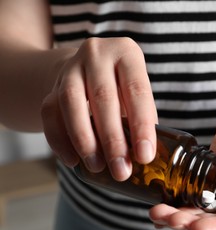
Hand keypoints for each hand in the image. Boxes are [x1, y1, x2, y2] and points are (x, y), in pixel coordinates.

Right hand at [41, 37, 157, 180]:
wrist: (86, 69)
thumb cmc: (121, 86)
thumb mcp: (136, 92)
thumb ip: (142, 117)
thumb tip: (146, 155)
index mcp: (126, 53)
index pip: (136, 91)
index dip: (141, 125)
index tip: (144, 156)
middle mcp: (96, 54)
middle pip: (103, 98)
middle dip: (113, 140)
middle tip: (121, 171)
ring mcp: (70, 68)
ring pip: (72, 104)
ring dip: (85, 141)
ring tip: (97, 167)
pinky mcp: (50, 87)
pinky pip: (50, 115)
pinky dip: (60, 141)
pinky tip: (73, 161)